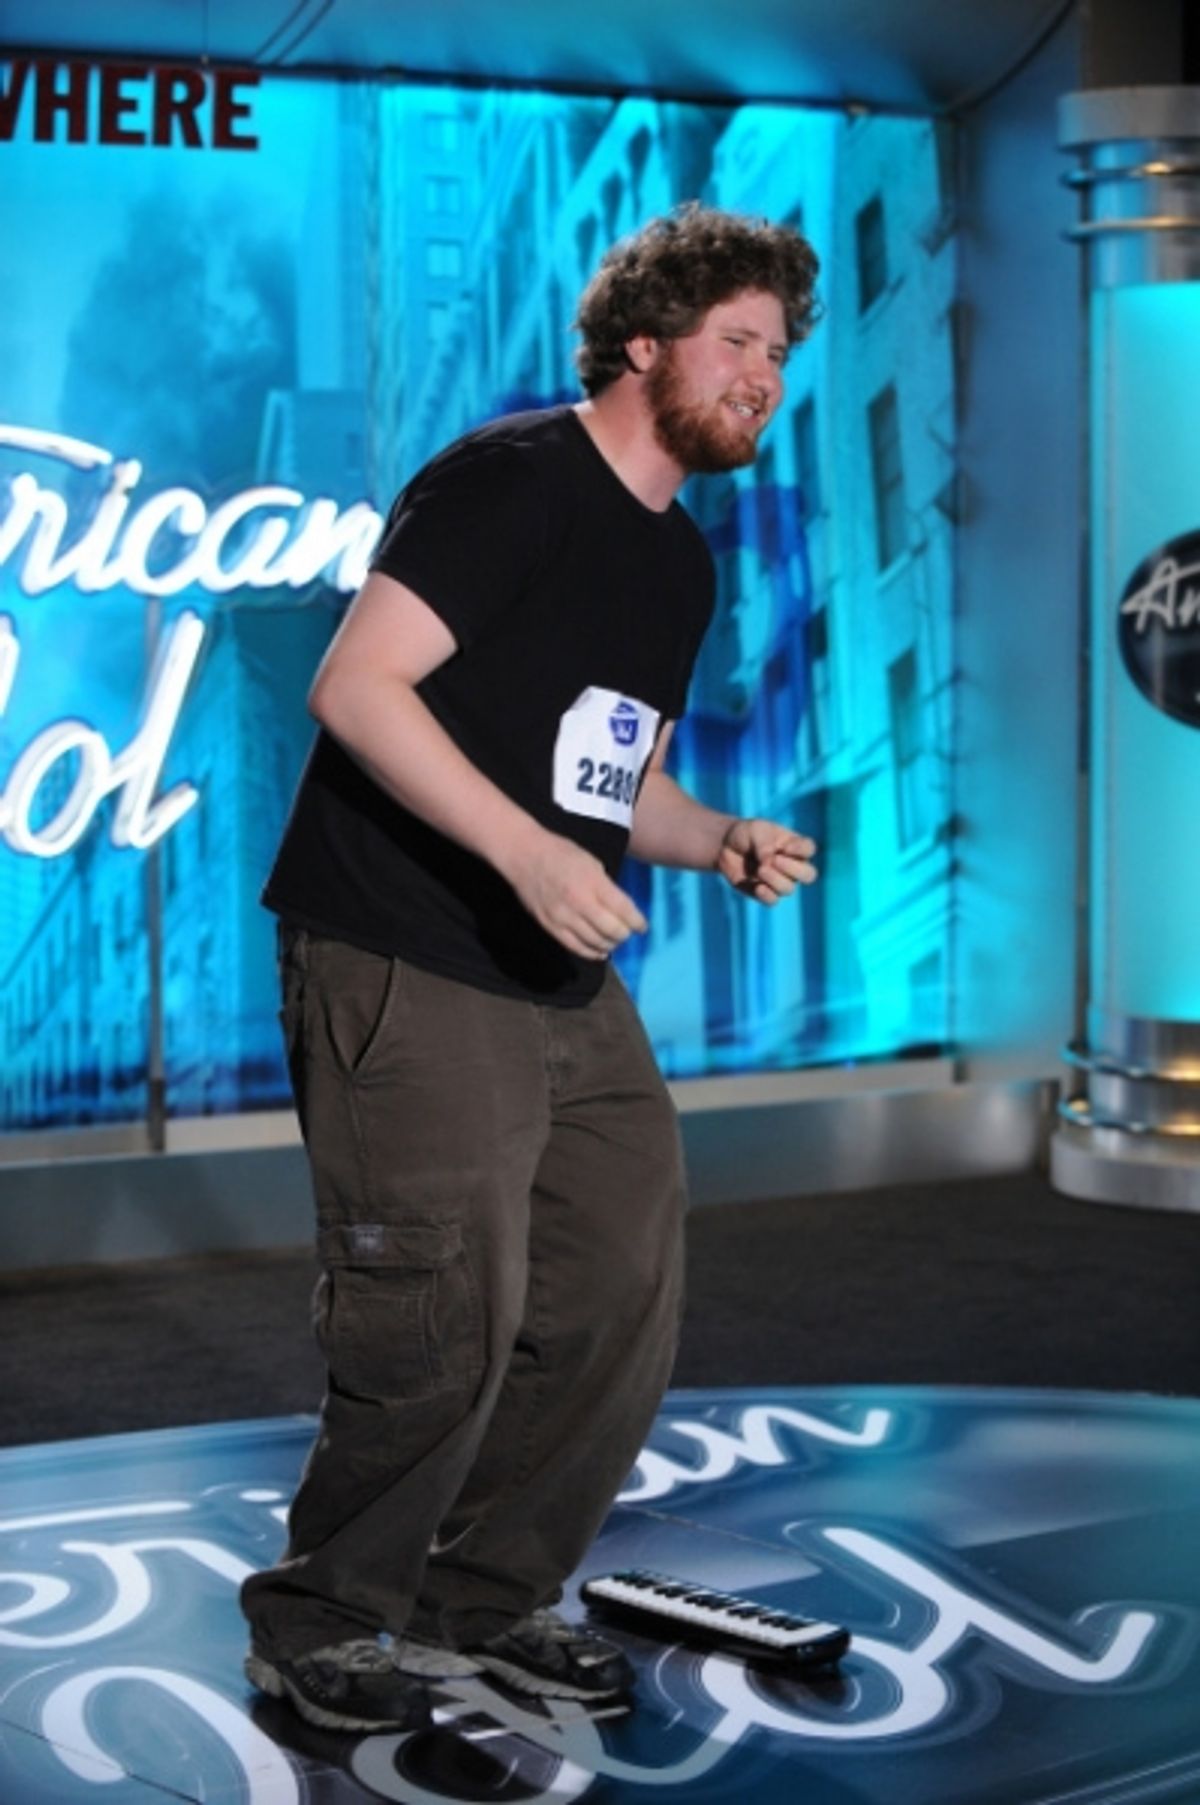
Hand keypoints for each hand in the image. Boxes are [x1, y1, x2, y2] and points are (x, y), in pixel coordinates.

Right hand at [503, 827, 647, 959]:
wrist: (524, 855)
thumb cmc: (561, 853)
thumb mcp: (592, 862)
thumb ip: (606, 887)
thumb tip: (620, 909)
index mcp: (593, 883)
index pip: (624, 910)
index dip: (637, 922)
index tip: (642, 926)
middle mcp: (580, 902)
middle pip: (612, 930)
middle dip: (624, 934)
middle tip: (628, 933)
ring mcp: (563, 916)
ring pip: (595, 942)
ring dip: (610, 944)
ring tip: (614, 941)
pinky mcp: (550, 926)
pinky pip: (575, 946)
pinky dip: (591, 953)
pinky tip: (600, 952)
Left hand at [716, 819, 817, 903]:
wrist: (726, 846)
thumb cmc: (746, 834)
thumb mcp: (755, 831)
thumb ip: (765, 845)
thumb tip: (769, 863)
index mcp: (794, 845)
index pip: (809, 849)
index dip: (801, 850)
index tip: (785, 847)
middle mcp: (792, 865)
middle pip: (809, 875)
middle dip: (794, 870)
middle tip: (775, 860)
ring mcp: (779, 880)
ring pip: (788, 889)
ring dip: (775, 879)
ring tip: (760, 869)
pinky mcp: (764, 892)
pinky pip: (773, 900)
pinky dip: (767, 895)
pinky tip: (758, 887)